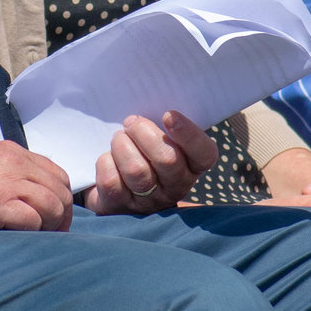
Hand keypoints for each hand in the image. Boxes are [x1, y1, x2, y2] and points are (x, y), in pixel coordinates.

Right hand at [0, 142, 72, 235]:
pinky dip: (33, 232)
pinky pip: (34, 219)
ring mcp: (6, 180)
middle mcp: (13, 161)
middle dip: (61, 216)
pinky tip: (18, 238)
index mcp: (11, 151)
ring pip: (54, 204)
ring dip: (50, 226)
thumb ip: (8, 174)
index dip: (60, 199)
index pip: (56, 174)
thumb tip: (32, 198)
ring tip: (36, 239)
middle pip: (61, 190)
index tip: (51, 220)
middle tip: (49, 235)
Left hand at [86, 112, 218, 214]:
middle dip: (144, 133)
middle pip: (167, 159)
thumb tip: (148, 105)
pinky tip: (109, 158)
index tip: (168, 115)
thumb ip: (162, 127)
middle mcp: (175, 187)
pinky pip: (111, 180)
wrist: (115, 191)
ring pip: (136, 170)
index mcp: (191, 167)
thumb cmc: (142, 153)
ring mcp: (148, 201)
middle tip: (132, 122)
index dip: (189, 134)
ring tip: (119, 138)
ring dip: (122, 145)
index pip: (204, 154)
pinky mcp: (120, 206)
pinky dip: (106, 162)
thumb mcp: (159, 141)